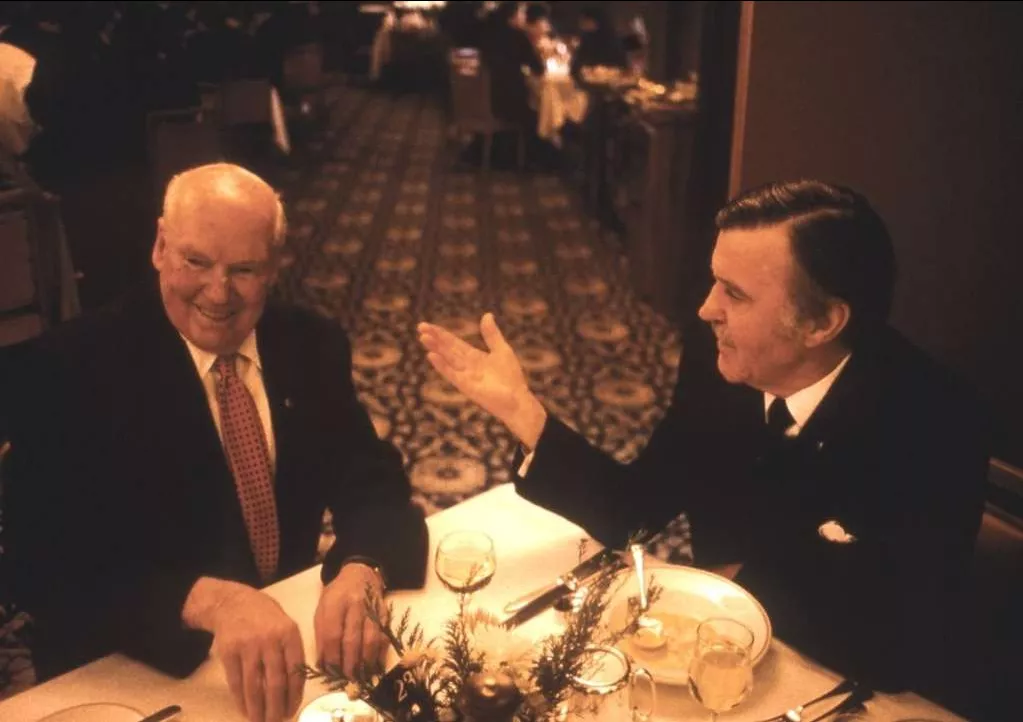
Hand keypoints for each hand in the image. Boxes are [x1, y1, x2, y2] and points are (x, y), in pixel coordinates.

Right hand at [207, 585, 304, 721]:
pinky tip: (244, 709)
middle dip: (276, 707)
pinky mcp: (229, 651)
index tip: (292, 710)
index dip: (294, 695)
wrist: (233, 602)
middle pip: (275, 682)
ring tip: (260, 721)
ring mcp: (248, 645)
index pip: (295, 671)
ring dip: (257, 708)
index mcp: (290, 634)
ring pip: (254, 685)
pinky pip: (236, 682)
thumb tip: (295, 688)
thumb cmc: (265, 617)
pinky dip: (241, 699)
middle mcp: (270, 640)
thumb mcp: (285, 625)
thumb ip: (291, 652)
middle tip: (275, 721)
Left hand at [314, 563, 388, 678]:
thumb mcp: (322, 609)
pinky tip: (373, 665)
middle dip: (349, 663)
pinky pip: (384, 636)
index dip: (331, 656)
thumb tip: (322, 663)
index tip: (329, 671)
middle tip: (346, 678)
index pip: (332, 634)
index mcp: (335, 603)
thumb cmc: (337, 595)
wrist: (360, 575)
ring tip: (360, 676)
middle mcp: (355, 605)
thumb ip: (321, 635)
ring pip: (371, 639)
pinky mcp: (384, 614)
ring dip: (365, 661)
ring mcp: (372, 610)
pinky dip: (379, 653)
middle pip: (352, 639)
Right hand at [417, 313, 546, 448]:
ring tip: (423, 337)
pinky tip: (432, 356)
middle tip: (420, 327)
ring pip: (447, 359)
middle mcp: (466, 366)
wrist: (518, 400)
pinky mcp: (466, 386)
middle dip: (435, 338)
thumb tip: (487, 314)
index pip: (453, 343)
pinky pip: (451, 374)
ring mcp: (465, 376)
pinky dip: (442, 365)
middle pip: (447, 349)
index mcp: (473, 357)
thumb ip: (491, 334)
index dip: (441, 334)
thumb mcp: (501, 350)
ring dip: (435, 348)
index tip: (427, 326)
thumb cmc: (511, 378)